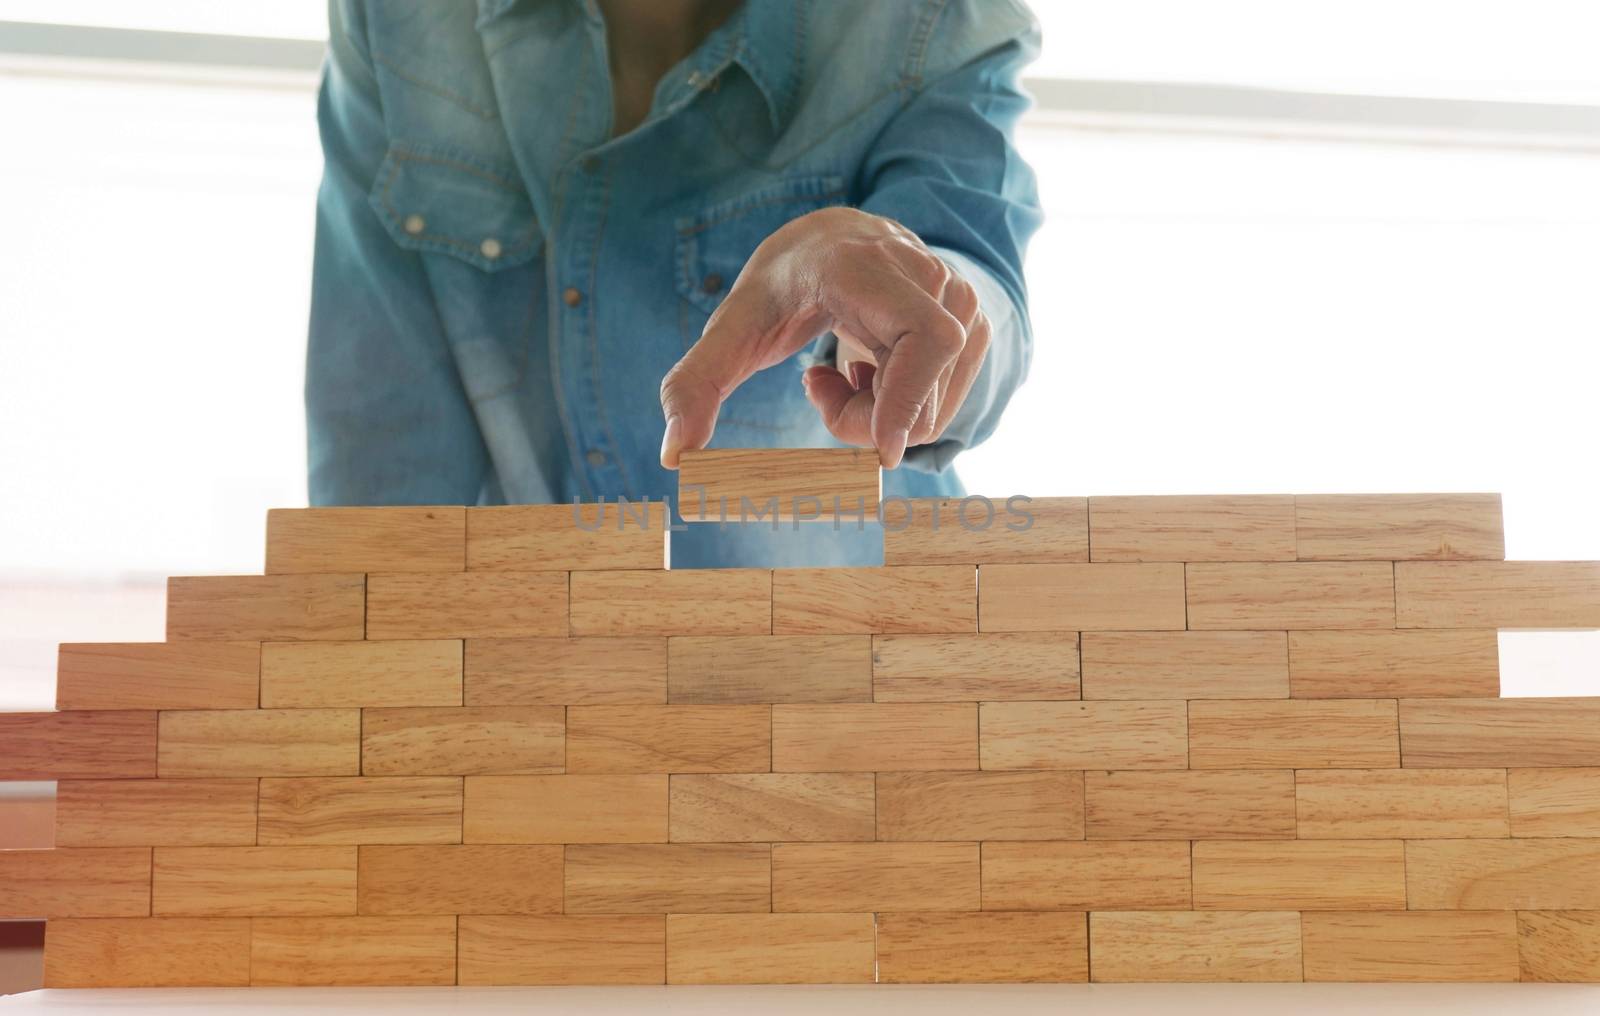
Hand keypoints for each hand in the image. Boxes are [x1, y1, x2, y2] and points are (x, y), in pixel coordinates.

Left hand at [658, 206, 989, 469]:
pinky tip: (874, 367)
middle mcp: (927, 276)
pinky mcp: (975, 323)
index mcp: (868, 267)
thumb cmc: (783, 286)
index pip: (926, 341)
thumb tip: (675, 456)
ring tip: (846, 371)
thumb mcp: (732, 328)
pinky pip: (946, 400)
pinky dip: (905, 406)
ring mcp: (961, 298)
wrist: (834, 239)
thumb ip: (695, 385)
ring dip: (882, 413)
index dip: (910, 400)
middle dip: (866, 420)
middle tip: (821, 390)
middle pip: (922, 396)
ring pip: (935, 407)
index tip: (882, 453)